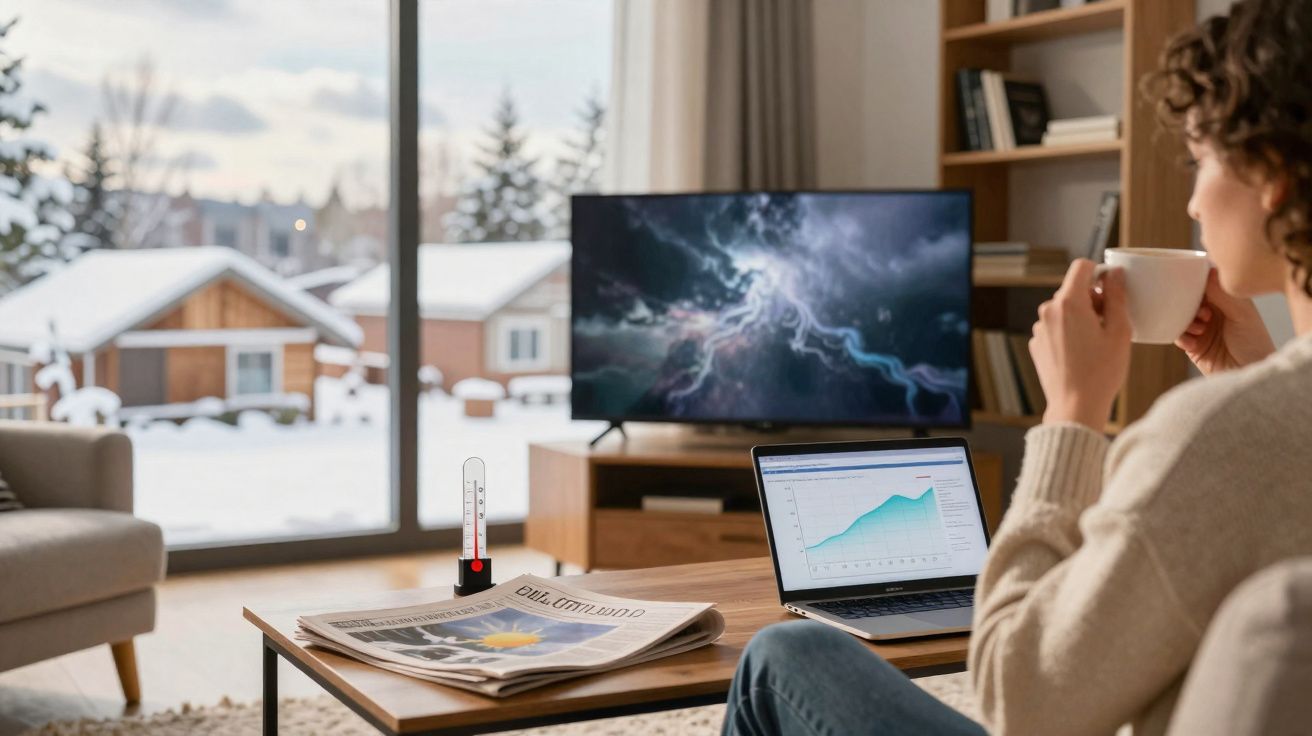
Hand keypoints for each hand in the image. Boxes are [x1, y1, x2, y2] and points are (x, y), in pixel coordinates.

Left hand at [1030, 260, 1131, 429]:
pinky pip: (1055, 328)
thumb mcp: (1119, 330)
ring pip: (1064, 310)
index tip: (1110, 290)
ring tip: (1096, 343)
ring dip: (1080, 317)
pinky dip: (1069, 333)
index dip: (1099, 273)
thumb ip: (1117, 296)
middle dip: (1093, 300)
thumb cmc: (1102, 371)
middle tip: (1109, 324)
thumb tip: (1114, 273)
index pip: (1081, 267)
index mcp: (1068, 303)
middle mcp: (1048, 311)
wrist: (1075, 406)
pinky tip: (1081, 354)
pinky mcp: (1036, 344)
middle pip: (1073, 290)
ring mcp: (1039, 329)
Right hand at [1175, 268, 1275, 374]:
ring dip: (1186, 321)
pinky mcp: (1192, 345)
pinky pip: (1176, 335)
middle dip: (1188, 303)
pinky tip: (1194, 343)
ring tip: (1200, 329)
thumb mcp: (1242, 314)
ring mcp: (1201, 328)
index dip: (1195, 281)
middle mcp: (1213, 311)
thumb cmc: (1254, 344)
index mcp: (1227, 299)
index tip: (1190, 283)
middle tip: (1202, 312)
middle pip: (1188, 298)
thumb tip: (1206, 270)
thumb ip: (1223, 294)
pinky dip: (1182, 337)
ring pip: (1179, 316)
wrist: (1249, 374)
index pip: (1205, 282)